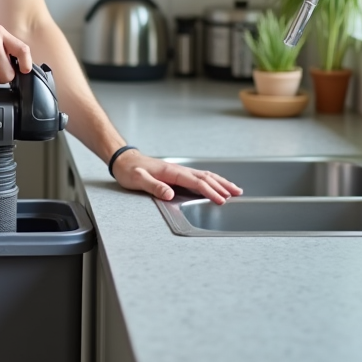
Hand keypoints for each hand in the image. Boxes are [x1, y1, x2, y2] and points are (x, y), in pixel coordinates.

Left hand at [111, 151, 242, 204]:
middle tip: (237, 194)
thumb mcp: (138, 180)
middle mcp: (178, 170)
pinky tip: (216, 184)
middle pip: (205, 177)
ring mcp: (178, 171)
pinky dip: (211, 180)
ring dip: (220, 182)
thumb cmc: (129, 170)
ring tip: (235, 189)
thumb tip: (170, 194)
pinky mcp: (177, 174)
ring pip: (204, 175)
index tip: (221, 200)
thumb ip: (154, 186)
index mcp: (171, 172)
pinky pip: (198, 176)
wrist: (124, 161)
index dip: (210, 191)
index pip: (196, 182)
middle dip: (222, 186)